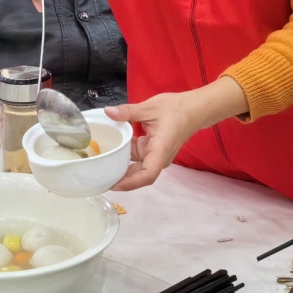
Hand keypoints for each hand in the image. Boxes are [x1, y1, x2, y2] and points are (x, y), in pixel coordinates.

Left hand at [107, 78, 246, 190]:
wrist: (194, 108)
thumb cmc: (176, 109)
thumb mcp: (149, 107)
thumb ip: (128, 112)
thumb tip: (108, 111)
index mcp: (160, 150)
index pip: (147, 174)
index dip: (130, 183)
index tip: (113, 184)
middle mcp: (158, 157)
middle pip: (139, 174)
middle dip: (120, 177)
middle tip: (98, 175)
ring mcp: (155, 154)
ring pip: (136, 164)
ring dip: (121, 164)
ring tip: (99, 164)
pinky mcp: (153, 149)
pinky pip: (137, 155)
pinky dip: (125, 153)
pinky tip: (110, 149)